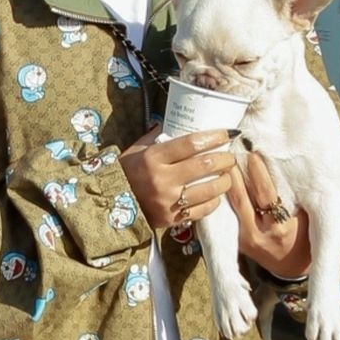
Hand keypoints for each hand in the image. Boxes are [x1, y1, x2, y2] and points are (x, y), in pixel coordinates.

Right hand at [119, 126, 235, 229]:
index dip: (214, 136)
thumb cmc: (125, 172)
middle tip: (230, 156)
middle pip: (205, 165)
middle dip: (225, 158)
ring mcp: (168, 201)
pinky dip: (214, 201)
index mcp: (153, 157)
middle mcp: (162, 179)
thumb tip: (176, 120)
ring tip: (227, 175)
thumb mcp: (136, 149)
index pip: (192, 143)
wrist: (109, 204)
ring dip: (224, 181)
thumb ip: (156, 136)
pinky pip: (202, 210)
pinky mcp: (172, 219)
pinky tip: (215, 195)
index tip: (228, 133)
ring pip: (208, 189)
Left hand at [225, 151, 311, 278]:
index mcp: (280, 228)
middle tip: (229, 151)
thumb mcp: (302, 216)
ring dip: (226, 182)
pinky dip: (225, 195)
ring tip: (222, 161)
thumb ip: (292, 194)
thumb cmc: (302, 234)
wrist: (290, 266)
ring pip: (232, 205)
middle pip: (242, 199)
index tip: (253, 154)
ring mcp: (244, 239)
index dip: (258, 174)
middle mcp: (259, 234)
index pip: (266, 195)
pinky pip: (228, 214)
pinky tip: (220, 179)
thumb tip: (282, 163)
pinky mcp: (235, 241)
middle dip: (235, 174)